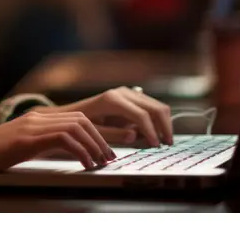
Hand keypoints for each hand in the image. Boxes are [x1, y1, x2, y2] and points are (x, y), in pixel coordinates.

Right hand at [0, 110, 115, 173]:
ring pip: (76, 126)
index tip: (108, 149)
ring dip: (94, 145)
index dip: (97, 131)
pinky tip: (85, 165)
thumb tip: (66, 154)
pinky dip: (80, 151)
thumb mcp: (23, 147)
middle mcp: (38, 117)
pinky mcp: (28, 138)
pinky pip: (63, 138)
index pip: (76, 117)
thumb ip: (42, 144)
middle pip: (81, 119)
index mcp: (38, 118)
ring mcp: (33, 125)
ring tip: (102, 162)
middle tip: (111, 157)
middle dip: (102, 137)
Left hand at [34, 87, 172, 147]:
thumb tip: (135, 134)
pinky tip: (153, 134)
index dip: (152, 131)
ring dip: (163, 123)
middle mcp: (122, 93)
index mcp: (113, 100)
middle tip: (166, 144)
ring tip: (160, 141)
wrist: (73, 113)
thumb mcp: (95, 132)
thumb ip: (115, 135)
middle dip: (164, 126)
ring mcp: (128, 93)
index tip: (156, 146)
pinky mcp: (131, 96)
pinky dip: (157, 119)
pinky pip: (152, 106)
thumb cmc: (81, 124)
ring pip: (157, 105)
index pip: (141, 115)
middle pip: (155, 107)